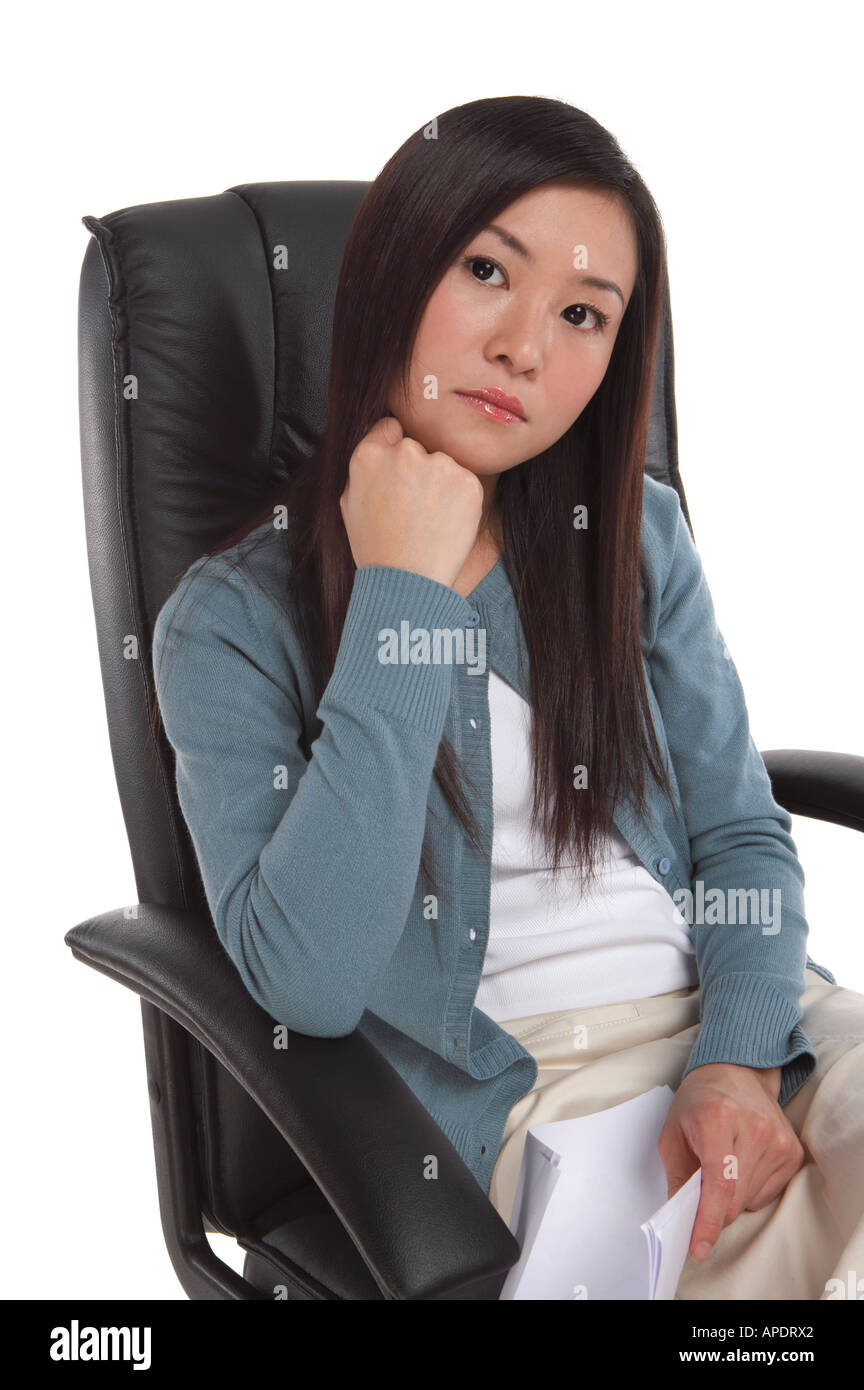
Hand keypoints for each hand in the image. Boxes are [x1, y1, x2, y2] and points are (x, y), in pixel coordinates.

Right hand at [339, 415, 484, 590]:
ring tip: (429, 520)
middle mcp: (404, 453)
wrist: (407, 581)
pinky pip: (465, 482)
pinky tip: (446, 523)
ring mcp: (439, 465)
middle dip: (419, 470)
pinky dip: (460, 499)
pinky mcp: (467, 481)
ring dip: (441, 485)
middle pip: (418, 449)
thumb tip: (381, 444)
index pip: (389, 428)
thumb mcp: (349, 503)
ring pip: (444, 465)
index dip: (394, 451)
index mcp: (369, 456)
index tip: (399, 474)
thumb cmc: (376, 548)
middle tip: (414, 508)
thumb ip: (364, 468)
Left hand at [657, 1062, 804, 1261]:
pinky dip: (748, 1190)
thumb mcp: (673, 1132)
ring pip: (749, 1200)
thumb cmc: (698, 1102)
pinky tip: (742, 1162)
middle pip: (734, 1198)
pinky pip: (767, 1193)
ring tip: (723, 1163)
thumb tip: (683, 1219)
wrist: (735, 1072)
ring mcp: (778, 1139)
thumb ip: (676, 1177)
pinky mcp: (792, 1151)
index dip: (707, 1220)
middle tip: (699, 1194)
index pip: (718, 1182)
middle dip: (713, 1209)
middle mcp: (753, 1127)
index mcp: (717, 1118)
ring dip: (730, 1197)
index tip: (699, 1247)